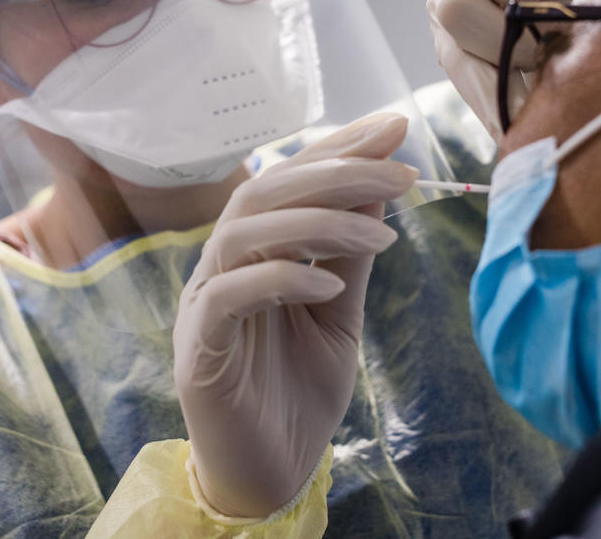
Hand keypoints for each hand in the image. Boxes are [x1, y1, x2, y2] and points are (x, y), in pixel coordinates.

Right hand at [173, 113, 417, 517]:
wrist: (270, 474)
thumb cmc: (299, 390)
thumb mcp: (340, 314)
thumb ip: (350, 255)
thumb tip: (380, 186)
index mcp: (255, 251)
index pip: (290, 179)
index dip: (338, 148)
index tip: (394, 126)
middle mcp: (223, 265)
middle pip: (264, 191)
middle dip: (336, 171)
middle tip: (400, 170)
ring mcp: (204, 303)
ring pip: (244, 231)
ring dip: (317, 221)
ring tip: (380, 233)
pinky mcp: (199, 347)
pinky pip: (230, 294)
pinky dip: (281, 278)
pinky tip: (327, 285)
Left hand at [428, 0, 600, 135]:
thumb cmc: (598, 33)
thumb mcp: (564, 74)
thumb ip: (530, 104)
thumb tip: (515, 151)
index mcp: (463, 39)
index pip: (456, 59)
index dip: (498, 73)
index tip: (540, 79)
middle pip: (448, 6)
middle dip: (504, 27)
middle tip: (545, 32)